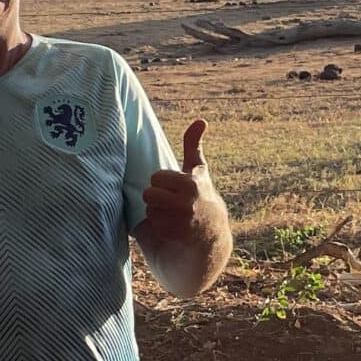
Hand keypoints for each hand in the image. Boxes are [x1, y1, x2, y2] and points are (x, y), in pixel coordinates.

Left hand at [141, 119, 212, 242]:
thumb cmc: (201, 199)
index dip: (162, 184)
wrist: (212, 239)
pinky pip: (150, 227)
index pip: (156, 177)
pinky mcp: (174, 237)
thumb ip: (193, 146)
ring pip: (149, 211)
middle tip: (171, 205)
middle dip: (156, 200)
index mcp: (190, 182)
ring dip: (157, 215)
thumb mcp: (198, 172)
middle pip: (148, 194)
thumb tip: (200, 120)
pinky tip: (172, 231)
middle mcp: (187, 201)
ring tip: (173, 219)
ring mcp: (180, 221)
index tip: (174, 191)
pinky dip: (158, 230)